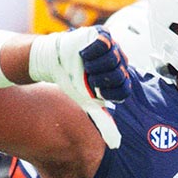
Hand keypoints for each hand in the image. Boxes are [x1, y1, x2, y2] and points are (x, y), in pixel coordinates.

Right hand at [29, 26, 129, 147]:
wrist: (53, 61)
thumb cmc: (70, 78)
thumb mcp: (87, 101)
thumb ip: (102, 120)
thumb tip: (114, 143)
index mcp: (119, 77)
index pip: (124, 88)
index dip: (107, 90)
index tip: (94, 89)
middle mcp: (119, 61)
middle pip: (119, 73)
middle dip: (99, 78)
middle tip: (87, 76)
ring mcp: (112, 46)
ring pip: (113, 57)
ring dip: (94, 65)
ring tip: (84, 64)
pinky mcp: (101, 34)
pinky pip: (104, 42)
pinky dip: (90, 51)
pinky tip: (82, 54)